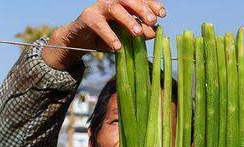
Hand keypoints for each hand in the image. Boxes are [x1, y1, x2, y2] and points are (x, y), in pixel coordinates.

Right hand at [43, 0, 166, 70]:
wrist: (81, 40)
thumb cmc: (106, 36)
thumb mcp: (125, 35)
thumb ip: (139, 32)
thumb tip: (154, 33)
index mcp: (124, 3)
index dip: (152, 4)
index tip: (162, 15)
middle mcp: (112, 1)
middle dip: (142, 9)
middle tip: (152, 21)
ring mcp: (100, 7)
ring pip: (115, 8)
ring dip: (128, 20)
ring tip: (138, 33)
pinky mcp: (88, 17)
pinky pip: (100, 25)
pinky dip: (110, 36)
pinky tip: (118, 47)